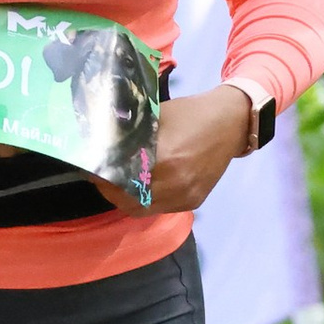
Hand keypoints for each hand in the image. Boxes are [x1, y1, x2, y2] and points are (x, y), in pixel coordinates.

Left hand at [101, 83, 252, 215]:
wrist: (230, 124)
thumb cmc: (190, 114)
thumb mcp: (156, 117)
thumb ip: (131, 134)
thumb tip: (103, 141)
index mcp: (165, 160)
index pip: (121, 180)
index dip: (103, 178)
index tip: (93, 168)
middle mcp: (175, 185)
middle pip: (129, 201)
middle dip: (112, 191)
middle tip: (103, 178)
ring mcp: (185, 197)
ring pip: (143, 210)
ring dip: (128, 199)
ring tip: (120, 182)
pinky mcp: (193, 202)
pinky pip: (161, 208)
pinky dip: (148, 199)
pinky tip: (144, 185)